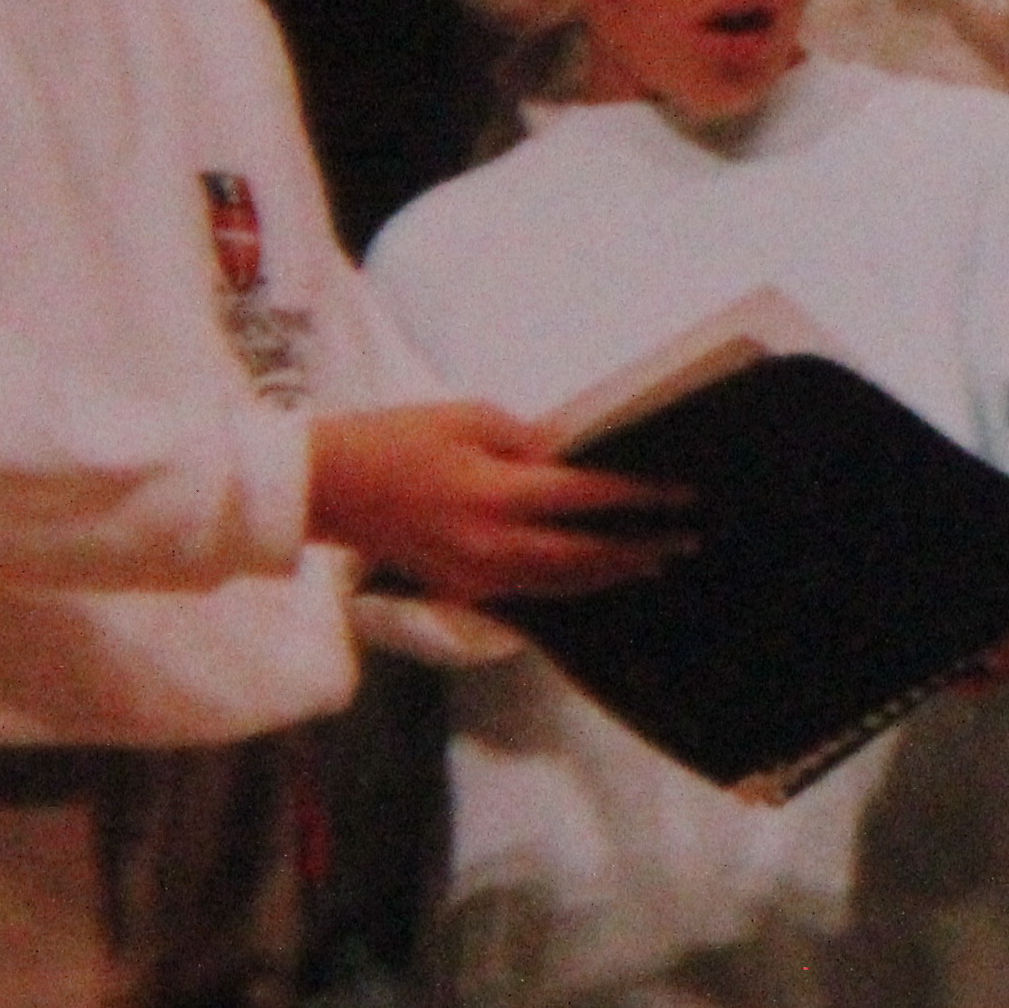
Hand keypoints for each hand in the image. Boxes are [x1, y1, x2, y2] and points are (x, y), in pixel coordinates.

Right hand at [310, 402, 683, 602]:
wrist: (326, 486)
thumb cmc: (394, 438)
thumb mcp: (466, 418)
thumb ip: (526, 440)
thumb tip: (570, 458)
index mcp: (494, 494)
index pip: (584, 498)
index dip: (638, 498)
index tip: (679, 496)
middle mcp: (491, 544)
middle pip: (581, 556)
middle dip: (636, 549)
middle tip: (682, 541)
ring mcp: (476, 574)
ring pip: (558, 582)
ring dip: (607, 573)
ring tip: (651, 562)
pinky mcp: (461, 587)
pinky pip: (527, 589)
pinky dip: (565, 582)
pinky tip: (590, 574)